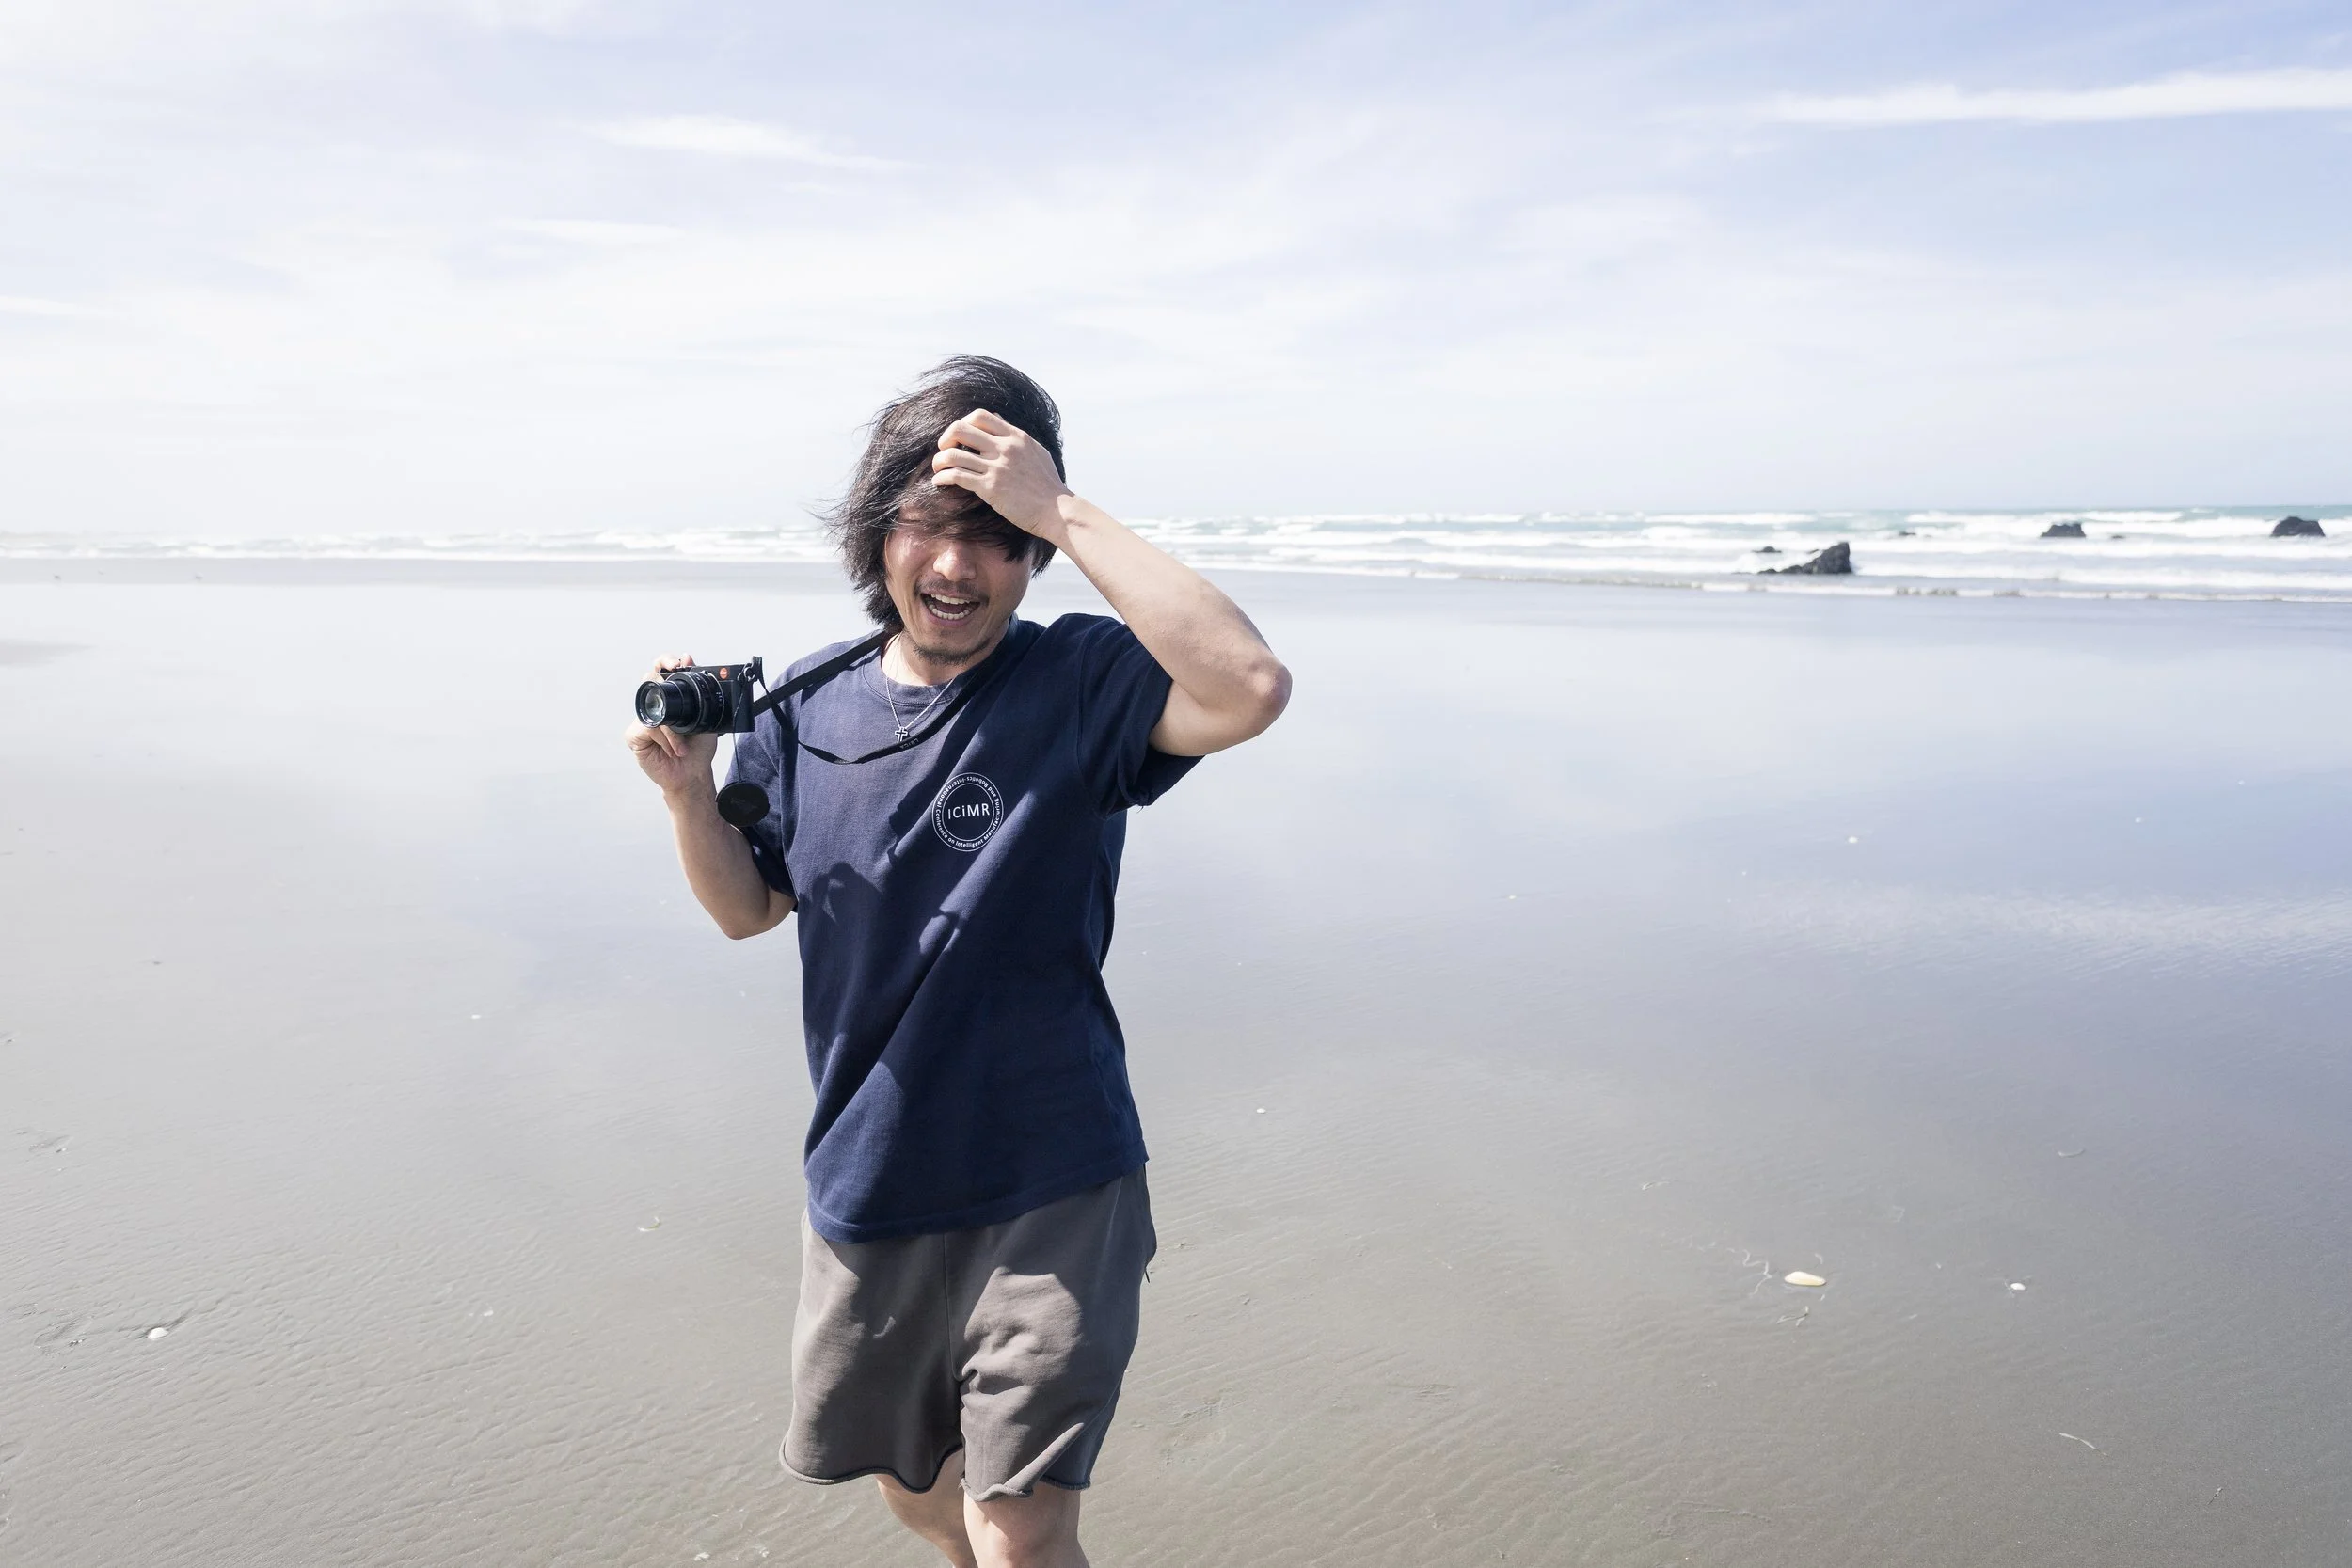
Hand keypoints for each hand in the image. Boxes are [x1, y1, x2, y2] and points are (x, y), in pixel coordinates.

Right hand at [626, 655, 720, 799]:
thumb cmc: (698, 748)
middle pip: (649, 680)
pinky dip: (664, 739)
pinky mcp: (633, 736)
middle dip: (661, 680)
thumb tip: (689, 659)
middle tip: (673, 683)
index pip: (661, 670)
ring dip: (671, 729)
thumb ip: (697, 690)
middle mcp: (653, 706)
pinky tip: (672, 750)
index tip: (678, 662)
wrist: (693, 774)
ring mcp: (642, 720)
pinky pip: (647, 728)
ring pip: (652, 710)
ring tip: (682, 745)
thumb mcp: (705, 716)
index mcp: (670, 699)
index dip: (665, 661)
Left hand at [931, 409, 1073, 539]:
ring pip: (953, 454)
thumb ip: (1015, 435)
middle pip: (960, 429)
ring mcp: (997, 467)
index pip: (980, 416)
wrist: (1057, 510)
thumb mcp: (1036, 451)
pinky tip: (940, 482)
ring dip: (939, 461)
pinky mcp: (990, 488)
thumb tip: (997, 417)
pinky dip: (942, 478)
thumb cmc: (1048, 484)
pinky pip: (957, 476)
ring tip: (938, 469)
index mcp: (1016, 437)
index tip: (960, 437)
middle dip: (946, 438)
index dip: (964, 422)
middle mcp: (1005, 448)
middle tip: (944, 450)